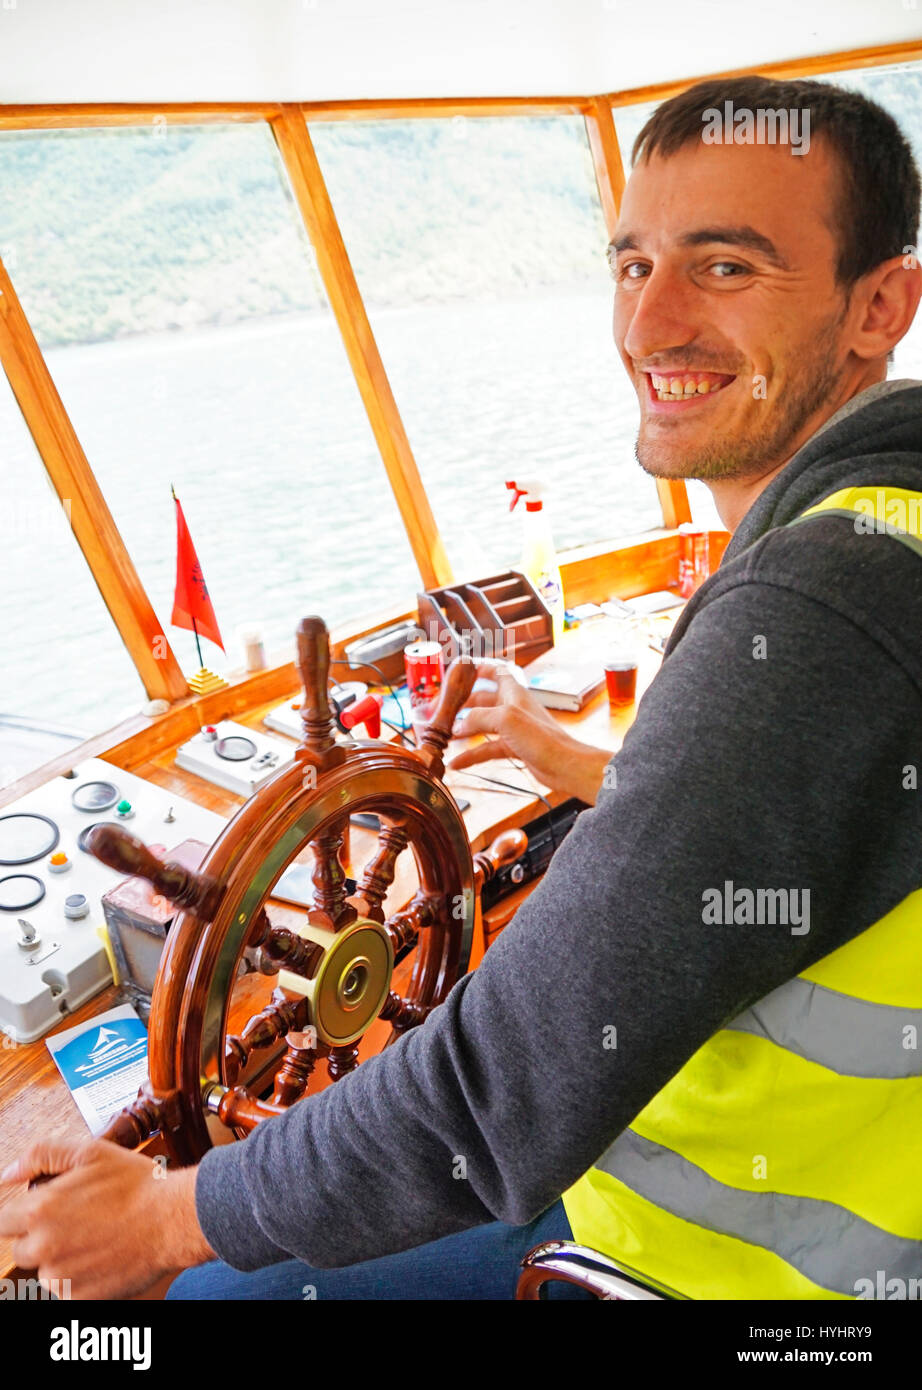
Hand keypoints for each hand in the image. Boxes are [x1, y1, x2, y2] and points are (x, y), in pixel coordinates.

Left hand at [0, 1139, 213, 1298]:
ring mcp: (61, 1277)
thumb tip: (8, 1173)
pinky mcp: (79, 1297)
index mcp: (40, 1211)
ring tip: (96, 1236)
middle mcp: (44, 1248)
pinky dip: (79, 1276)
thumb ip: (42, 1155)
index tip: (47, 1209)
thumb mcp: (90, 1153)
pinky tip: (103, 1254)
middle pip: (22, 1248)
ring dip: (61, 1256)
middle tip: (79, 1219)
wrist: (172, 1220)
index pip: (5, 1220)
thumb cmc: (136, 1184)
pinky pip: (66, 1288)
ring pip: (45, 1269)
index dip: (25, 1213)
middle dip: (42, 1235)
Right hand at [448, 660, 610, 803]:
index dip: (479, 668)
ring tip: (446, 737)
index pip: (496, 671)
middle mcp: (512, 708)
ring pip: (482, 726)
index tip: (461, 671)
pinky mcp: (514, 748)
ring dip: (464, 731)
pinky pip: (487, 748)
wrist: (564, 765)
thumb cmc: (544, 739)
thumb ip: (478, 717)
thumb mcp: (506, 719)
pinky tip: (458, 762)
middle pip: (483, 700)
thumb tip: (458, 725)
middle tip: (443, 711)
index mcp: (513, 693)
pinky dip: (472, 755)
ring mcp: (513, 729)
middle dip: (462, 705)